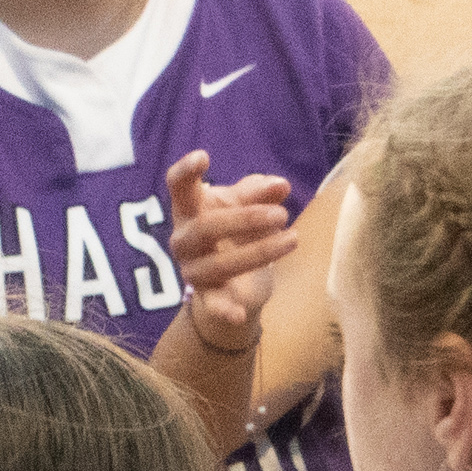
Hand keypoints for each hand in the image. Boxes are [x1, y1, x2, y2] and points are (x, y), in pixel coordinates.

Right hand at [166, 150, 296, 353]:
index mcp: (189, 208)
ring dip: (259, 252)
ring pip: (218, 264)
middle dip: (245, 219)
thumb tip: (280, 184)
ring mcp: (193, 268)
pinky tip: (239, 313)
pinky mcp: (207, 294)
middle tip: (282, 213)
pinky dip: (224, 310)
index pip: (178, 187)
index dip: (186, 172)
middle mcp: (184, 238)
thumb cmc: (236, 227)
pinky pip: (212, 304)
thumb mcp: (249, 204)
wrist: (236, 275)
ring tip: (293, 238)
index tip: (204, 157)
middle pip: (205, 227)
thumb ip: (261, 192)